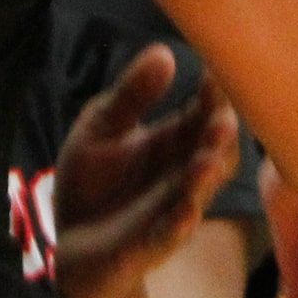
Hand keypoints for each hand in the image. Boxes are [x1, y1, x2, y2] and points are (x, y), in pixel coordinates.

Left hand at [53, 44, 240, 297]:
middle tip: (223, 116)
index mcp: (173, 140)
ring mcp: (169, 211)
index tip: (219, 66)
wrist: (74, 246)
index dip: (212, 93)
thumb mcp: (103, 126)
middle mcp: (181, 174)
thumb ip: (132, 95)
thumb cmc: (95, 179)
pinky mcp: (148, 245)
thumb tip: (164, 51)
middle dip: (218, 137)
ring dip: (203, 179)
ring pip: (195, 193)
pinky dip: (178, 225)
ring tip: (207, 158)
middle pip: (211, 152)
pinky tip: (187, 212)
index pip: (202, 112)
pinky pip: (168, 236)